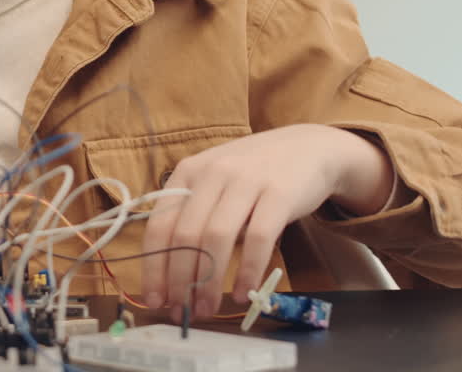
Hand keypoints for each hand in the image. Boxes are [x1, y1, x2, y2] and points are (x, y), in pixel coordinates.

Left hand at [140, 124, 392, 319]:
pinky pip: (258, 239)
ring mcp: (245, 180)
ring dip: (208, 282)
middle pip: (184, 237)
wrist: (308, 148)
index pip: (159, 226)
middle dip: (179, 282)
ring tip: (207, 308)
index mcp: (187, 172)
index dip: (154, 268)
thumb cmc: (252, 174)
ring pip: (216, 239)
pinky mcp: (279, 193)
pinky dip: (247, 271)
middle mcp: (212, 172)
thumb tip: (170, 273)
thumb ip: (192, 215)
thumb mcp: (213, 183)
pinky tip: (243, 292)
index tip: (154, 300)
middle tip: (183, 312)